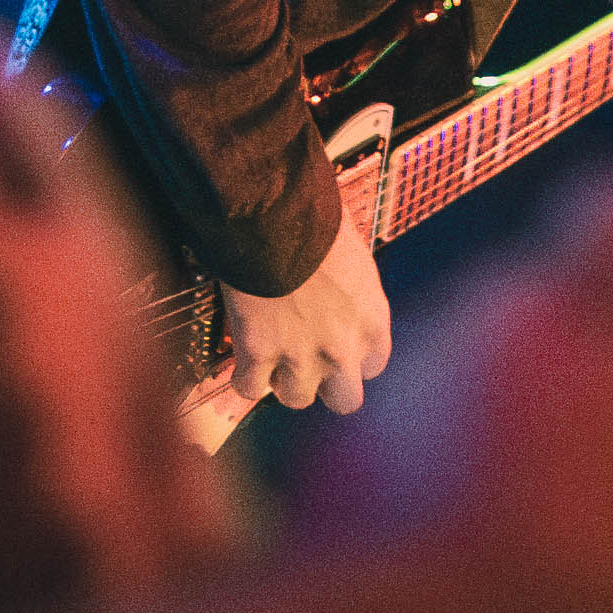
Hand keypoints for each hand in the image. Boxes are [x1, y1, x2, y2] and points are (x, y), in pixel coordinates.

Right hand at [204, 210, 394, 426]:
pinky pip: (248, 388)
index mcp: (372, 319)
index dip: (351, 359)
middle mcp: (343, 347)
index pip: (372, 366)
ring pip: (296, 399)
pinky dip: (242, 376)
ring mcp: (300, 355)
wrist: (274, 212)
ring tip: (269, 354)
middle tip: (304, 360)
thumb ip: (352, 293)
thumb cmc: (316, 219)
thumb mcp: (354, 259)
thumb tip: (338, 291)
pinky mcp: (258, 352)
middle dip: (325, 384)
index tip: (334, 345)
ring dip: (282, 380)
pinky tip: (239, 359)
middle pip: (345, 400)